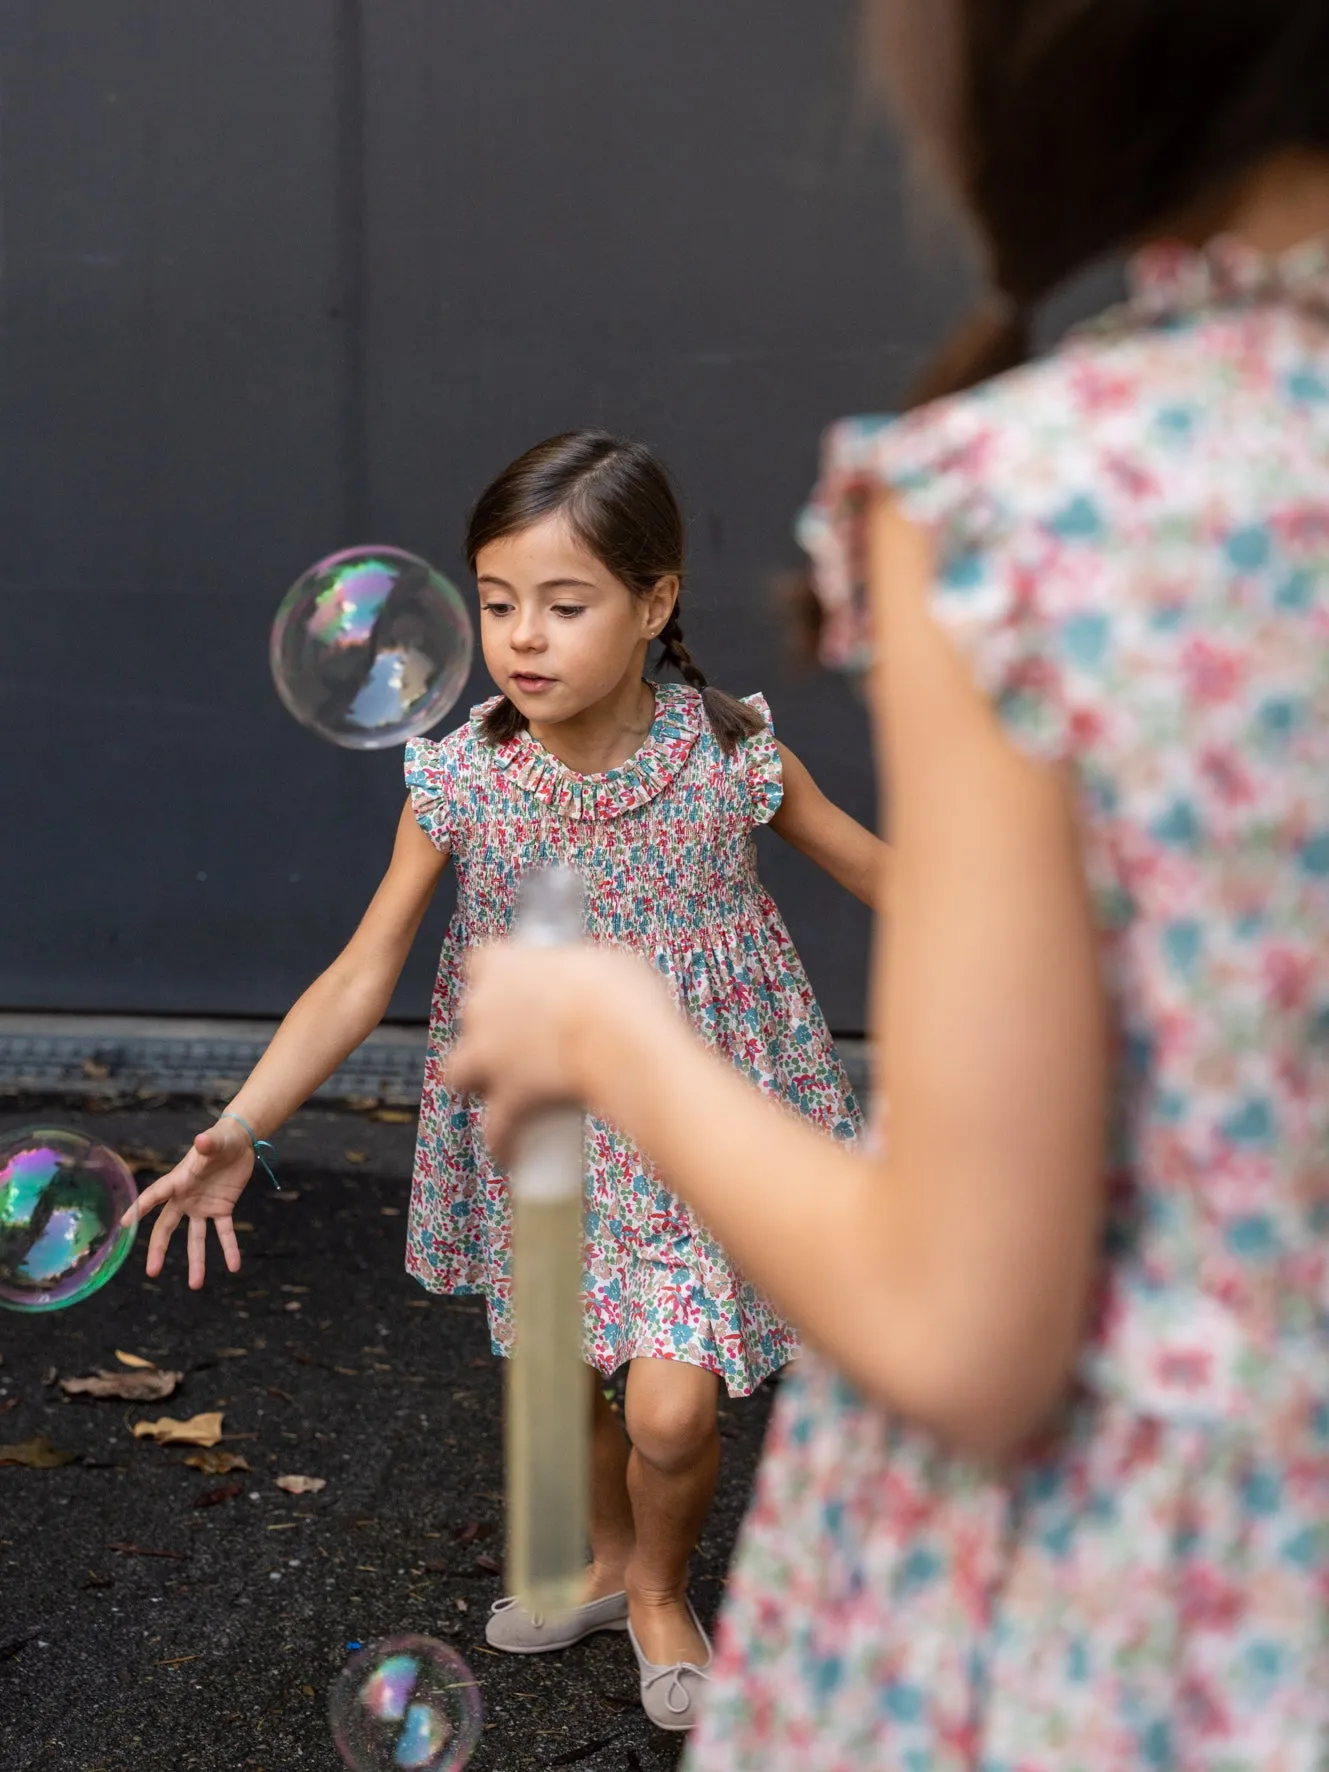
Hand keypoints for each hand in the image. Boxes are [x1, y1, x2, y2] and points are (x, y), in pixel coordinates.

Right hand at [124, 1117, 255, 1287]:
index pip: (154, 1196)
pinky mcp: (222, 1209)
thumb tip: (202, 1139)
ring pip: (195, 1238)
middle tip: (152, 1273)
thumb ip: (208, 1143)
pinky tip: (234, 1266)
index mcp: (178, 1181)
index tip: (125, 1224)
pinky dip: (229, 1248)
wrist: (238, 1142)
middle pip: (167, 1227)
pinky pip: (224, 1232)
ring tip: (196, 1285)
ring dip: (196, 1260)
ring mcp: (202, 1206)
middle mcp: (185, 1198)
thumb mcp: (215, 1140)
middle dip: (159, 1249)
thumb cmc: (220, 1139)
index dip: (140, 1208)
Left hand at [445, 943, 676, 1159]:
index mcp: (505, 964)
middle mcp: (485, 1006)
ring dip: (475, 1082)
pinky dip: (502, 1141)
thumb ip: (589, 972)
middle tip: (525, 1040)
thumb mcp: (608, 963)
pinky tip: (511, 1151)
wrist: (619, 1039)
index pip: (480, 961)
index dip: (496, 976)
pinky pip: (494, 1128)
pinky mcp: (506, 1099)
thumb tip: (601, 984)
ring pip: (457, 1073)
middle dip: (490, 1031)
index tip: (517, 985)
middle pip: (471, 1018)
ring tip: (501, 1090)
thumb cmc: (621, 995)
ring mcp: (489, 1055)